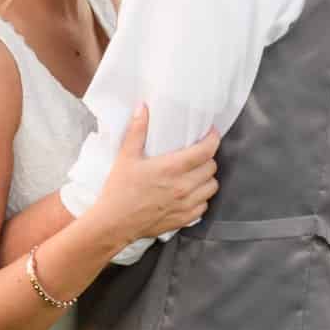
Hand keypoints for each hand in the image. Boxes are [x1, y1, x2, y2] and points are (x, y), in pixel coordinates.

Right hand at [91, 105, 219, 249]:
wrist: (116, 221)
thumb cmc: (120, 188)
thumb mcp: (126, 155)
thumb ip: (137, 130)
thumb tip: (143, 108)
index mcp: (171, 168)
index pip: (204, 152)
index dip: (212, 139)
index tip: (211, 133)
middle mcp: (184, 187)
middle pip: (211, 168)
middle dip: (207, 157)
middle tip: (197, 152)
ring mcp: (187, 205)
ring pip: (212, 187)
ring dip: (207, 177)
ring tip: (196, 172)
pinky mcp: (186, 219)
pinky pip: (205, 205)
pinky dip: (202, 196)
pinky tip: (190, 191)